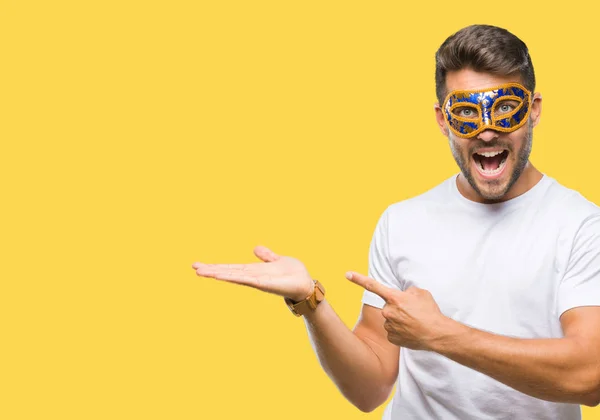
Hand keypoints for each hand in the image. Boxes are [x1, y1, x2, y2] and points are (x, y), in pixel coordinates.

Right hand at [192, 246, 314, 301]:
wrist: (306, 285)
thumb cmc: (294, 275)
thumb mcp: (277, 259)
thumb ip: (266, 256)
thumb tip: (255, 248)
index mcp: (254, 271)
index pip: (231, 268)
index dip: (216, 266)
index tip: (199, 265)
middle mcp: (253, 277)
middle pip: (228, 272)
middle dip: (211, 270)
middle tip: (194, 268)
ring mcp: (257, 281)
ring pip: (234, 276)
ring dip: (218, 274)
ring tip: (202, 272)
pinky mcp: (265, 283)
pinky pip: (247, 280)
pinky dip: (235, 277)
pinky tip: (223, 276)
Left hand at [345, 271, 450, 349]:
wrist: (437, 334)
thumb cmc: (430, 312)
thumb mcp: (421, 293)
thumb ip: (407, 291)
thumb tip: (403, 295)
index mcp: (394, 298)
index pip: (372, 286)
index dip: (358, 279)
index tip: (347, 274)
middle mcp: (388, 311)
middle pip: (388, 307)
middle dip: (397, 308)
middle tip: (412, 313)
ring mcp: (389, 326)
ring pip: (390, 320)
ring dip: (399, 320)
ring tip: (414, 323)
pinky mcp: (391, 338)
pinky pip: (392, 331)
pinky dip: (400, 331)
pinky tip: (411, 332)